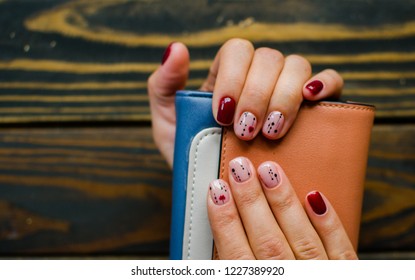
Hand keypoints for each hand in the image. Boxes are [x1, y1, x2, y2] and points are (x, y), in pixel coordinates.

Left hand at [148, 39, 342, 166]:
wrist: (220, 187)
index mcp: (227, 74)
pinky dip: (326, 84)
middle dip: (257, 95)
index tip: (223, 115)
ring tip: (272, 131)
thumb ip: (164, 86)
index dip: (234, 77)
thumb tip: (177, 49)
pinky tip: (311, 100)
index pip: (237, 51)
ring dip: (284, 97)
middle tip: (245, 131)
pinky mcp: (312, 108)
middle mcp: (259, 76)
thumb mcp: (168, 123)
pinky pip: (330, 81)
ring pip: (297, 67)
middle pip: (268, 59)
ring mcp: (286, 90)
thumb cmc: (193, 152)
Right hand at [207, 157, 357, 259]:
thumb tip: (210, 248)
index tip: (214, 190)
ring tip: (269, 171)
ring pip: (300, 239)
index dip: (224, 221)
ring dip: (284, 203)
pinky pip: (340, 251)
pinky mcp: (346, 278)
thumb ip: (226, 270)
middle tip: (239, 169)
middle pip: (267, 242)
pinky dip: (329, 224)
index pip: (235, 256)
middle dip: (250, 202)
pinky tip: (315, 196)